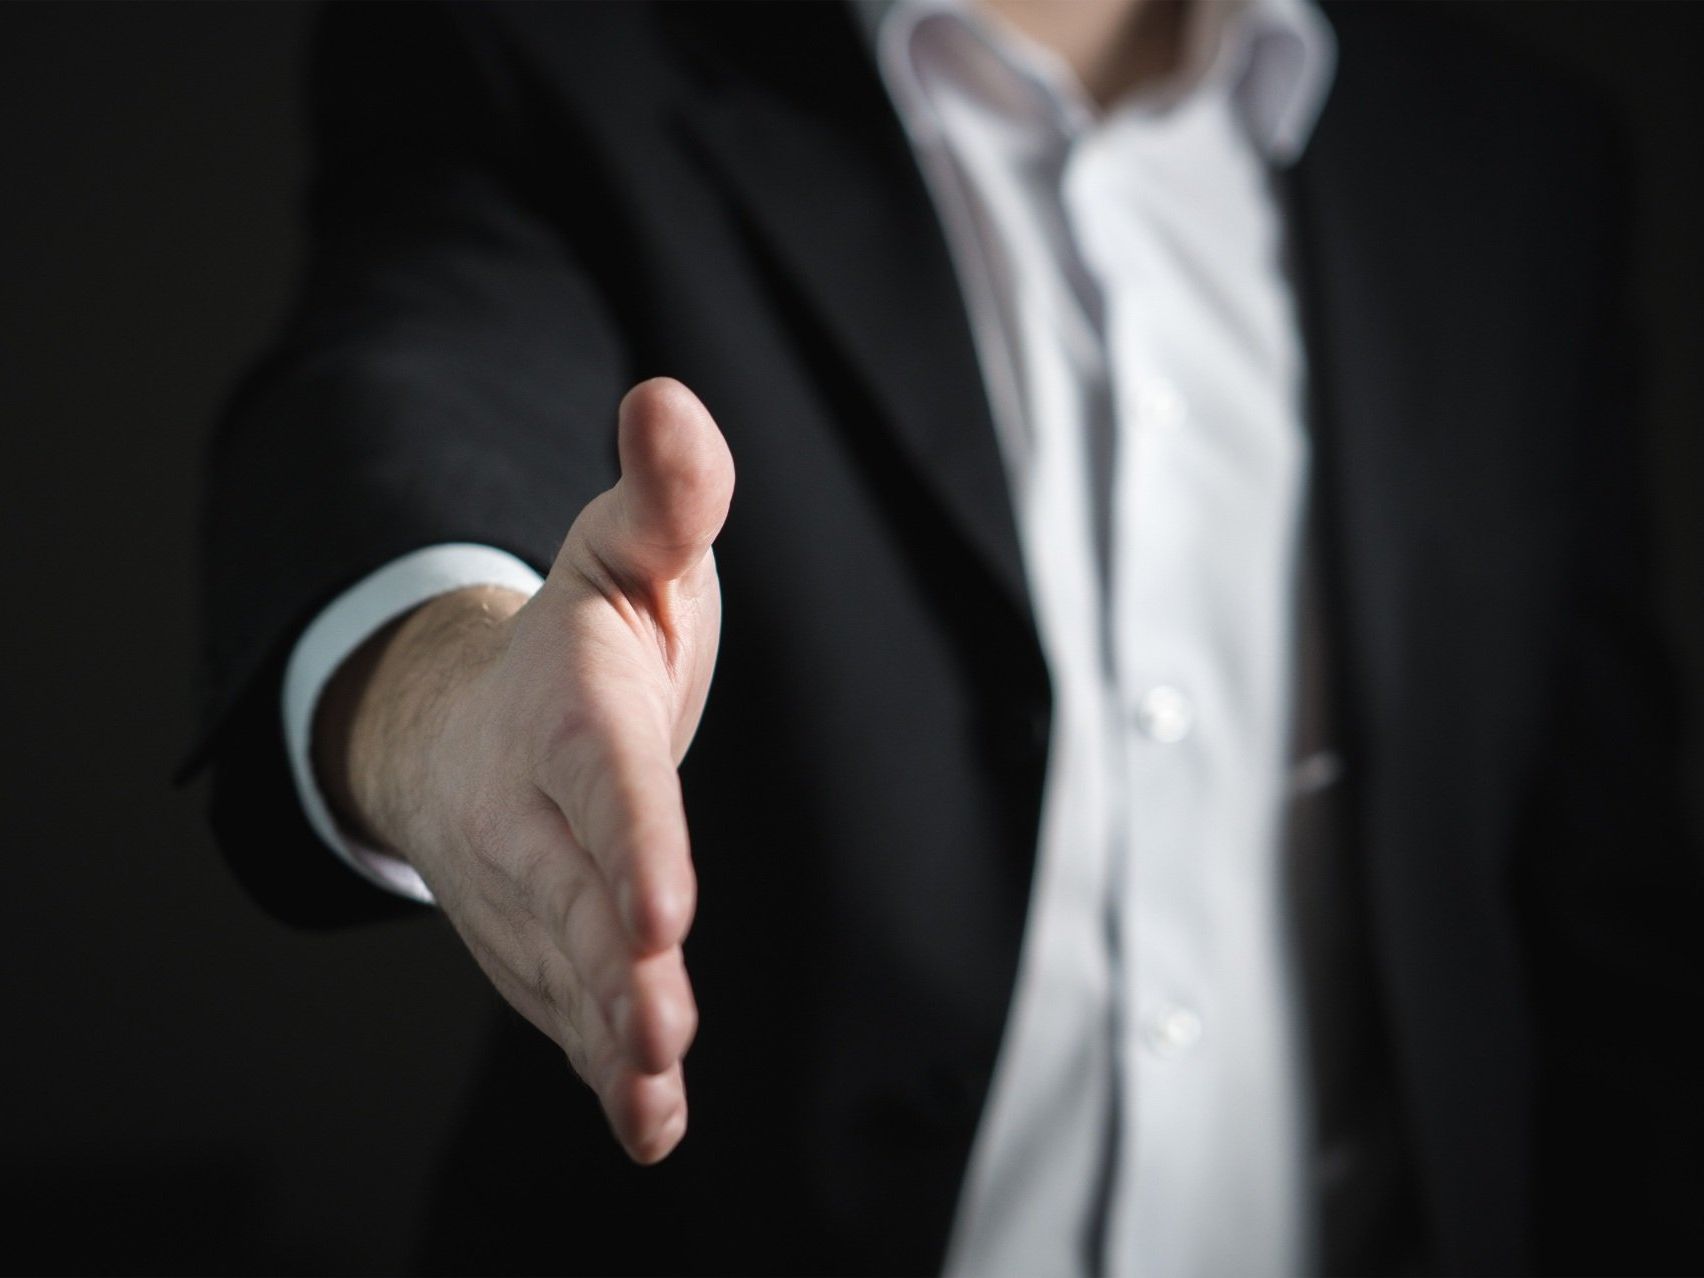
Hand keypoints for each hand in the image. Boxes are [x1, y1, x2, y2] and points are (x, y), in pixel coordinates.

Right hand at [315, 378, 733, 1162]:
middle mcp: (535, 809)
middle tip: (656, 1024)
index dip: (633, 842)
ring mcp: (530, 886)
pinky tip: (649, 1128)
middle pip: (575, 892)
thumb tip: (669, 397)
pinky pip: (566, 1010)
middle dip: (611, 964)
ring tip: (648, 1091)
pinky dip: (602, 1070)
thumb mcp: (628, 551)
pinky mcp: (542, 942)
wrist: (472, 720)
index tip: (662, 910)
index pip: (605, 780)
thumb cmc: (581, 636)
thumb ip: (665, 494)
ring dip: (607, 1035)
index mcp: (570, 709)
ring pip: (565, 969)